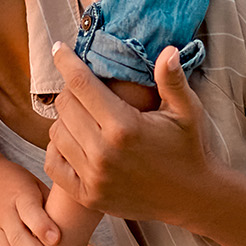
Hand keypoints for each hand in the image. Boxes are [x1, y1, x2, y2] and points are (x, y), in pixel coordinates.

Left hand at [44, 45, 223, 225]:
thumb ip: (172, 80)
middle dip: (70, 91)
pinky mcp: (89, 196)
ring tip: (83, 116)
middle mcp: (104, 153)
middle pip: (65, 106)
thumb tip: (167, 50)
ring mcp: (94, 177)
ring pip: (56, 133)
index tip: (58, 48)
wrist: (191, 197)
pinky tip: (73, 142)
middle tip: (83, 89)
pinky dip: (57, 150)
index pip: (81, 84)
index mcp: (125, 127)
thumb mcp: (187, 111)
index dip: (66, 61)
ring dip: (65, 120)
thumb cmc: (189, 148)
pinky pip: (53, 165)